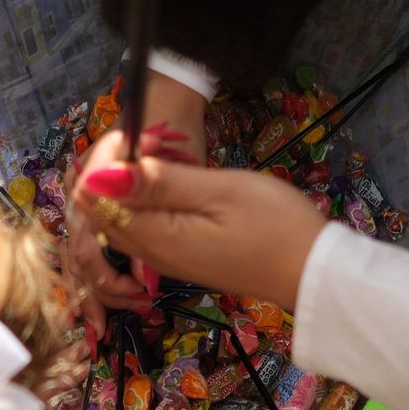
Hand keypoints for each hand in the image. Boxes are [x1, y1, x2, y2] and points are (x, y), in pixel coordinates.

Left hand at [72, 157, 326, 311]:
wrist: (312, 272)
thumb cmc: (274, 224)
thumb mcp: (217, 191)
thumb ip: (158, 184)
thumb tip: (100, 176)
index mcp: (154, 237)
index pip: (96, 198)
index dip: (106, 160)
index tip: (143, 137)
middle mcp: (150, 254)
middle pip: (102, 212)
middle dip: (113, 170)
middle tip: (154, 141)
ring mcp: (165, 260)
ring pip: (122, 219)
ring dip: (130, 184)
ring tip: (163, 154)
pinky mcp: (182, 258)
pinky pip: (143, 229)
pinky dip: (145, 201)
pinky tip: (170, 181)